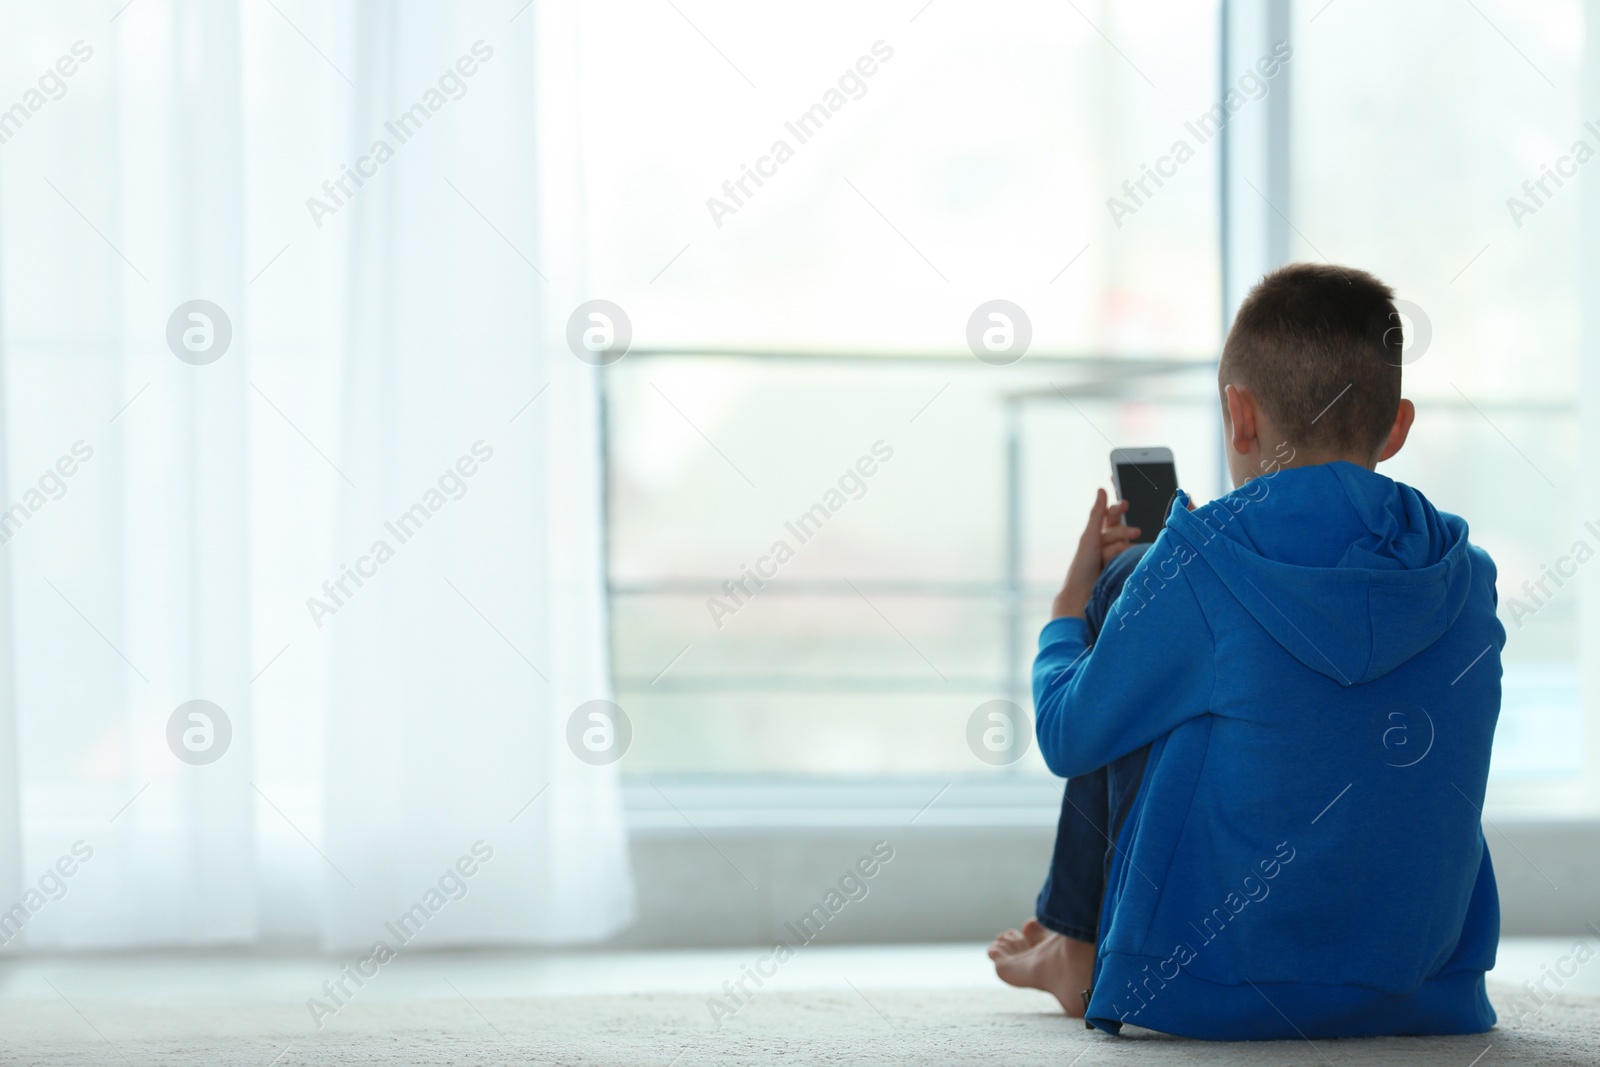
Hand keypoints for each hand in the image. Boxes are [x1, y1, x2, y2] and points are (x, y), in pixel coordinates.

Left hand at [1051, 488, 1140, 619]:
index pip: (1110, 515)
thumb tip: (1101, 489)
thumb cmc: (1083, 564)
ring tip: (1112, 558)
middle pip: (1120, 528)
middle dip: (1125, 530)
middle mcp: (1106, 542)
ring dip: (1120, 548)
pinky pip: (1129, 556)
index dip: (1118, 508)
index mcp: (1096, 533)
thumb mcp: (1089, 536)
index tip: (1126, 503)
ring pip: (1125, 543)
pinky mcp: (1122, 566)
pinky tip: (1121, 564)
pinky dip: (1124, 557)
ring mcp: (1115, 555)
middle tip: (1136, 532)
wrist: (1084, 594)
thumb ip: (1097, 513)